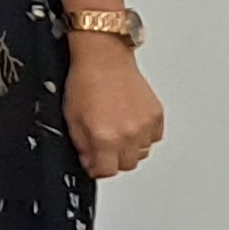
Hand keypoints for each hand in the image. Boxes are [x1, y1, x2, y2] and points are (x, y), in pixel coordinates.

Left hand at [65, 44, 163, 181]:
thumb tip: (89, 161)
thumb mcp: (71, 118)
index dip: (96, 169)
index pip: (106, 171)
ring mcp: (145, 125)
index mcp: (104, 137)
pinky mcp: (157, 116)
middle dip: (112, 159)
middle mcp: (128, 134)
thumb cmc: (86, 81)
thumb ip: (81, 145)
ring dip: (129, 149)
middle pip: (126, 165)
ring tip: (117, 132)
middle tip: (103, 146)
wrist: (104, 58)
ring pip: (142, 154)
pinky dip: (143, 137)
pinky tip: (130, 124)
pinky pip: (154, 138)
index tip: (93, 164)